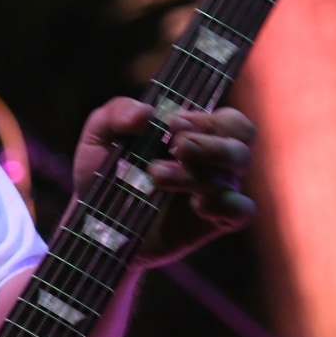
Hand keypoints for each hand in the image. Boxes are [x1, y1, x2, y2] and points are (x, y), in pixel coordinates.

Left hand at [72, 97, 255, 266]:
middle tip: (175, 147)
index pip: (227, 119)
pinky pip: (243, 210)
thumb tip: (144, 113)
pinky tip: (196, 203)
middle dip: (209, 142)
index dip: (205, 119)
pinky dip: (224, 203)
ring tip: (156, 175)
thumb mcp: (98, 137)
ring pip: (233, 174)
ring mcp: (217, 191)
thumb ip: (115, 113)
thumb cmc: (103, 173)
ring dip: (195, 173)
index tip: (171, 125)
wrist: (92, 223)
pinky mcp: (214, 222)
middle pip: (242, 140)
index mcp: (196, 134)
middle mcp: (213, 160)